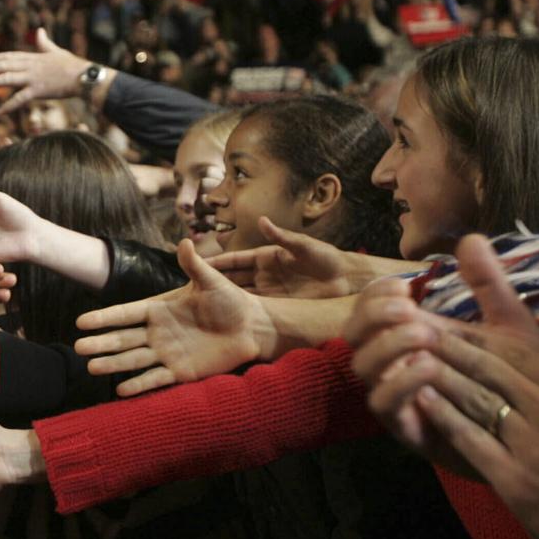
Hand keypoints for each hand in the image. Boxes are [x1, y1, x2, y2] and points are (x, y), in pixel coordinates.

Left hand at [0, 27, 89, 114]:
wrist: (84, 76)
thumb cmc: (72, 65)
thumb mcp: (56, 51)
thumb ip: (44, 42)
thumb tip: (39, 30)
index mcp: (33, 57)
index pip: (8, 56)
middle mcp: (30, 66)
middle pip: (4, 65)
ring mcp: (33, 78)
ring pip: (7, 79)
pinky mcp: (38, 90)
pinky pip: (20, 99)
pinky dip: (9, 106)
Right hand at [75, 239, 273, 396]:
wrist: (252, 327)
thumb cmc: (231, 300)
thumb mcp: (211, 280)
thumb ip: (194, 265)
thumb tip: (185, 241)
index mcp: (159, 309)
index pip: (125, 314)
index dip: (104, 318)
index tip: (81, 322)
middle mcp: (158, 332)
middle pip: (123, 339)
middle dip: (101, 343)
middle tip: (79, 348)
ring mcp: (167, 353)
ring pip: (133, 360)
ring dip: (112, 364)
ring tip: (92, 368)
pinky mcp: (181, 372)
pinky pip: (156, 379)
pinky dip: (138, 385)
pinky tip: (120, 390)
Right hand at [206, 216, 356, 297]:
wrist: (347, 280)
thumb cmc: (326, 258)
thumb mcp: (304, 246)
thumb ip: (282, 236)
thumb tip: (261, 219)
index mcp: (266, 256)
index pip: (235, 260)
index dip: (216, 263)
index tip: (197, 265)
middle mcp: (264, 273)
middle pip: (233, 278)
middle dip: (213, 283)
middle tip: (191, 291)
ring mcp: (270, 290)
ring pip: (241, 294)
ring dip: (225, 299)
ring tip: (203, 308)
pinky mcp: (279, 304)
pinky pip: (256, 308)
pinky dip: (242, 311)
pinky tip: (228, 319)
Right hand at [349, 235, 538, 501]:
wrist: (526, 435)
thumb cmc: (509, 381)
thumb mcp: (506, 327)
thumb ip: (488, 285)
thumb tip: (470, 238)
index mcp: (403, 337)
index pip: (369, 307)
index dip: (378, 293)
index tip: (407, 285)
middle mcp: (389, 364)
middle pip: (353, 333)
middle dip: (374, 314)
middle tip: (408, 306)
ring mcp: (393, 395)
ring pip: (362, 366)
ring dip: (388, 343)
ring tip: (426, 332)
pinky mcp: (404, 426)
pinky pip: (383, 402)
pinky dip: (400, 381)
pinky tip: (430, 366)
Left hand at [402, 330, 538, 538]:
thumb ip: (537, 376)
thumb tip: (508, 342)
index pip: (513, 355)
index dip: (471, 337)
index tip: (437, 322)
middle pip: (491, 372)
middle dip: (449, 348)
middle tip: (414, 330)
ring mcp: (538, 449)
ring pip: (479, 400)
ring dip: (440, 376)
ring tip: (409, 357)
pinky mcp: (519, 482)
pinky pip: (473, 439)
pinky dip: (445, 416)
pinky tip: (422, 398)